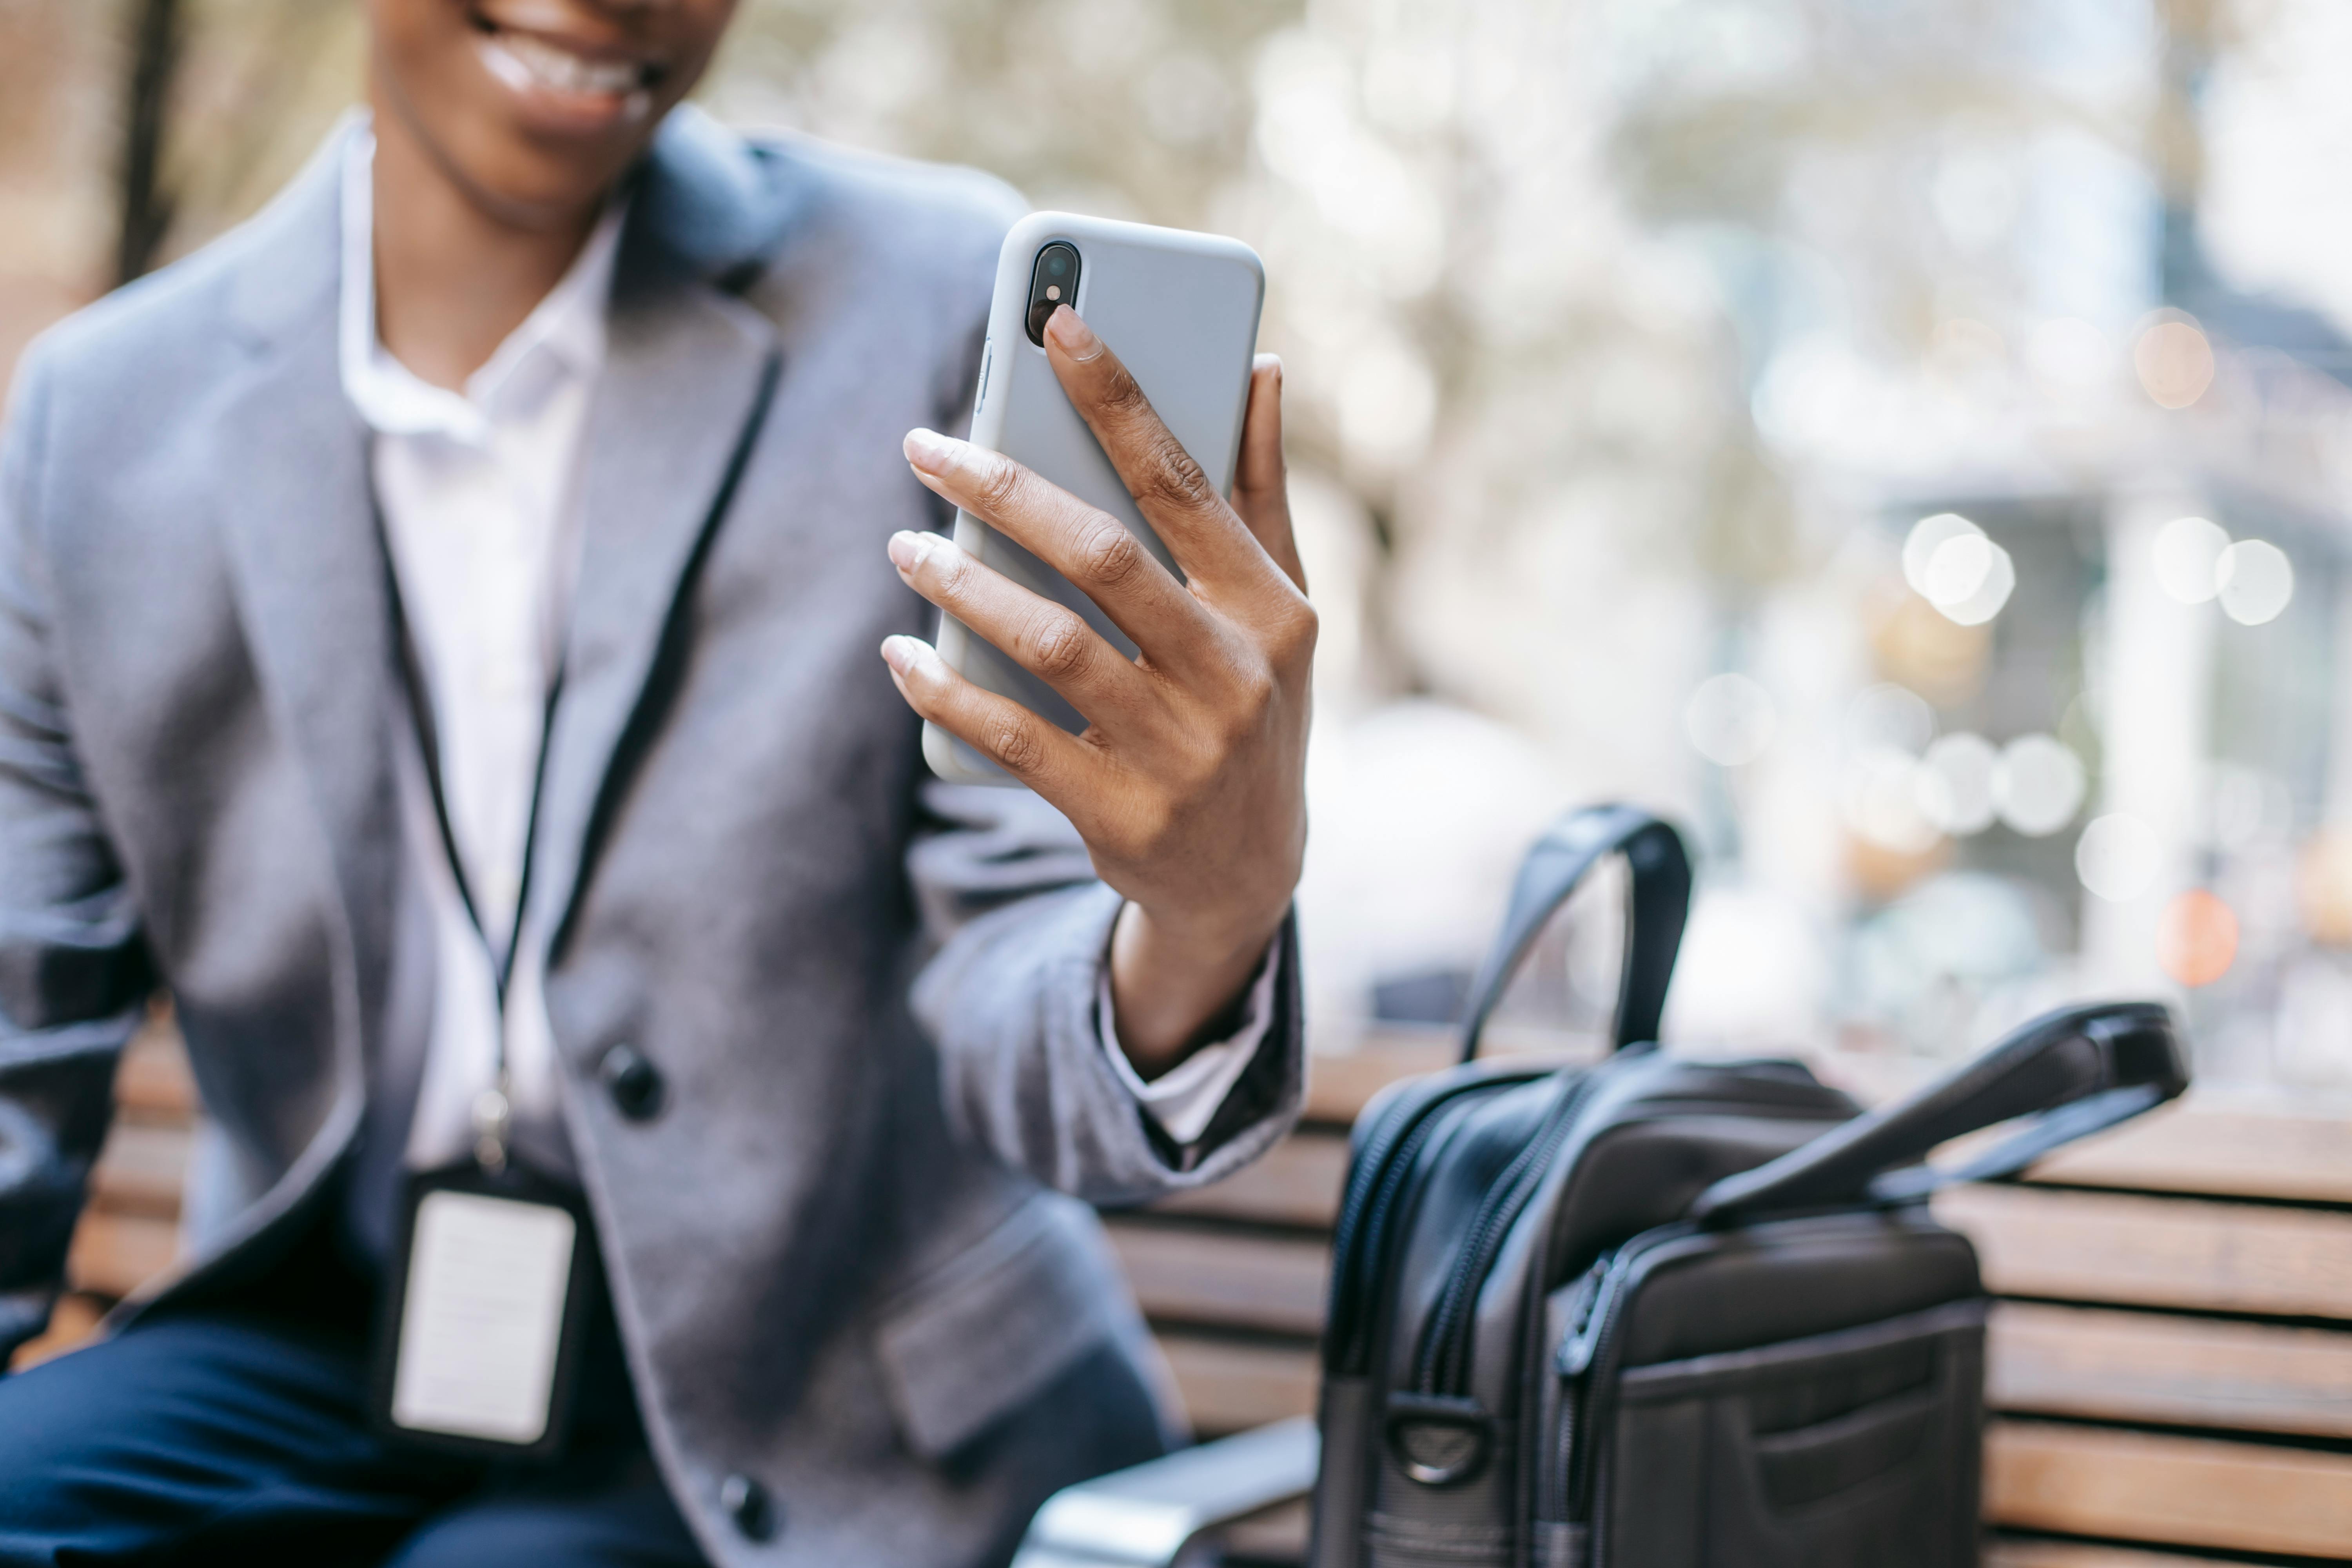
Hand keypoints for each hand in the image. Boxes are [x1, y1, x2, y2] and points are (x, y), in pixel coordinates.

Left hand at [883, 305, 1313, 1076]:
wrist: (1246, 879)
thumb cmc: (1253, 714)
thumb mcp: (1280, 613)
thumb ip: (1261, 494)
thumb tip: (1258, 367)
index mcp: (1272, 608)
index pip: (1183, 481)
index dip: (1119, 399)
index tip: (1057, 324)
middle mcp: (1234, 675)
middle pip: (1101, 555)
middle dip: (1003, 487)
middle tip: (925, 447)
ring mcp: (1180, 751)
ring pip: (1047, 643)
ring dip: (962, 584)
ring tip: (907, 547)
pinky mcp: (1122, 814)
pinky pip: (1013, 738)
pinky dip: (947, 693)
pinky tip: (905, 654)